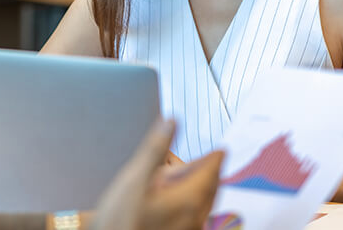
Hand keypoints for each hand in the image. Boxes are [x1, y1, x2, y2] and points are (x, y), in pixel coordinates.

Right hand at [87, 119, 223, 229]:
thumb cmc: (121, 220)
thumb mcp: (134, 179)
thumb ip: (154, 150)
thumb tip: (170, 123)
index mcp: (188, 199)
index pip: (211, 172)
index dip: (215, 158)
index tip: (221, 150)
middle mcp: (194, 217)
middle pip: (210, 189)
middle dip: (210, 172)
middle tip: (212, 160)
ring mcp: (188, 229)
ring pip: (204, 204)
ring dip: (203, 188)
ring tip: (196, 177)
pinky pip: (195, 216)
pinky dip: (193, 202)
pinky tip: (180, 201)